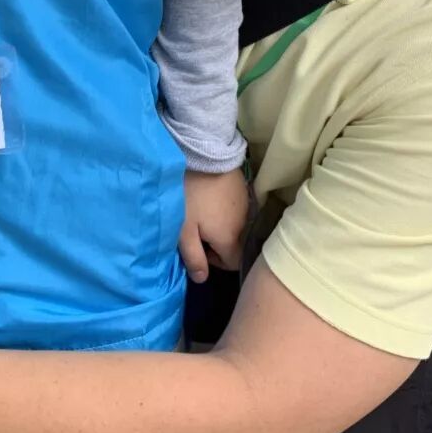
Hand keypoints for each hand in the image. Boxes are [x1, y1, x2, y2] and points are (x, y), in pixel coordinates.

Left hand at [178, 168, 248, 282]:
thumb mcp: (184, 230)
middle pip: (236, 244)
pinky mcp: (244, 187)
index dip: (216, 261)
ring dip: (222, 224)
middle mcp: (245, 224)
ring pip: (237, 225)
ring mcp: (247, 204)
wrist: (205, 153)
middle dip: (219, 243)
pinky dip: (226, 209)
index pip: (233, 263)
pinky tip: (210, 197)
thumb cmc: (190, 196)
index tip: (200, 247)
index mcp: (231, 238)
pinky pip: (237, 208)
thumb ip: (194, 258)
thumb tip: (202, 279)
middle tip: (198, 229)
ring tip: (202, 212)